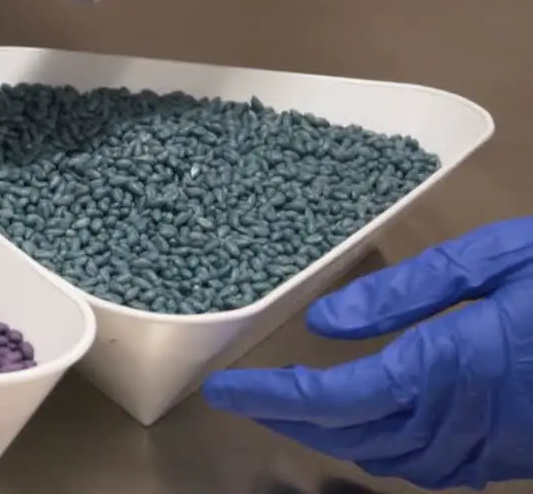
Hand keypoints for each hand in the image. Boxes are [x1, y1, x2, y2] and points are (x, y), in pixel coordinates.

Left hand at [204, 217, 532, 489]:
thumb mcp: (493, 261)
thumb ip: (406, 293)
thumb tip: (326, 321)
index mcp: (451, 364)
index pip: (337, 397)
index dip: (275, 398)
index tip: (225, 389)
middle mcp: (464, 418)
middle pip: (352, 435)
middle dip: (290, 419)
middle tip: (244, 397)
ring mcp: (493, 446)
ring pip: (389, 461)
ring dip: (332, 440)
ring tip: (290, 410)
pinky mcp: (513, 455)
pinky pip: (432, 469)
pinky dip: (384, 453)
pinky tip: (369, 430)